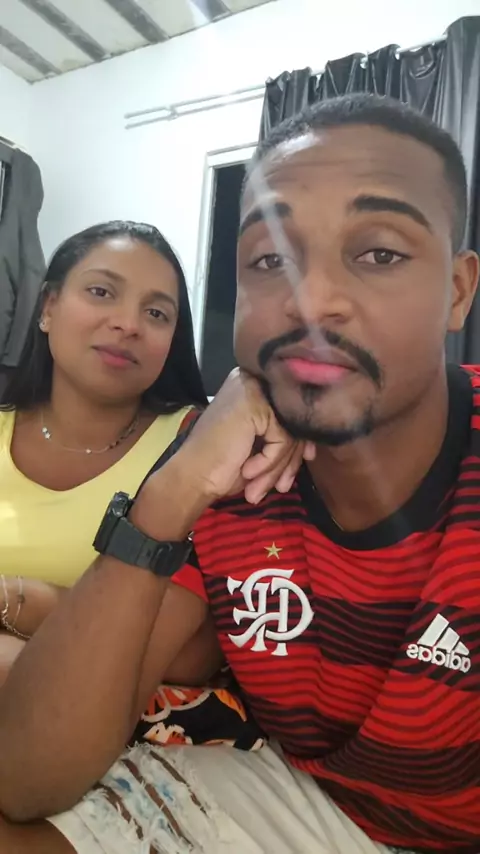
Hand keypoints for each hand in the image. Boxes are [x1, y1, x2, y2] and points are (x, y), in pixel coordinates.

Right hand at [174, 369, 314, 504]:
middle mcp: (252, 379)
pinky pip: (282, 438)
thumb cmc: (222, 465)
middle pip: (292, 421)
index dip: (297, 443)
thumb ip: (284, 439)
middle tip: (282, 486)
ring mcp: (253, 388)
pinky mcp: (255, 404)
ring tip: (260, 488)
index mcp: (251, 386)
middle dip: (290, 459)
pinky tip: (248, 470)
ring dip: (278, 466)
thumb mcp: (259, 449)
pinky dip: (269, 461)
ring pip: (290, 432)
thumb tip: (312, 447)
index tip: (302, 464)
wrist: (192, 476)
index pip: (288, 413)